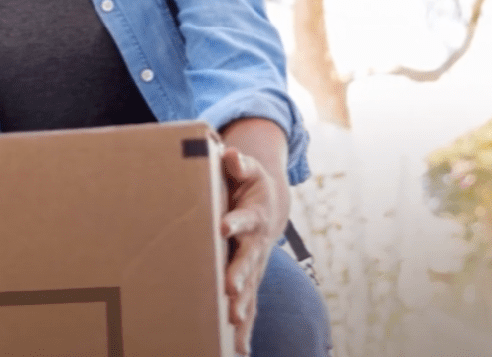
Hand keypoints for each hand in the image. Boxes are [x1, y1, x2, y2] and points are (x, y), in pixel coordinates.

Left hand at [220, 144, 283, 355]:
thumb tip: (230, 154)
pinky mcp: (250, 280)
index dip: (234, 221)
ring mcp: (254, 265)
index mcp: (251, 215)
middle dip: (239, 274)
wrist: (268, 205)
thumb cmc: (250, 185)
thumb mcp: (247, 169)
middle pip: (247, 260)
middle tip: (230, 289)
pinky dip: (244, 328)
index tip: (223, 225)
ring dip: (242, 306)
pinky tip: (238, 348)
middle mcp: (255, 244)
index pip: (243, 218)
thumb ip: (238, 164)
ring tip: (232, 324)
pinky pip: (248, 306)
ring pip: (250, 288)